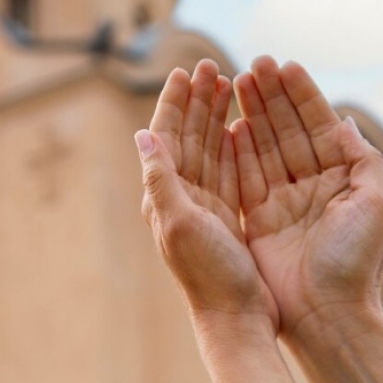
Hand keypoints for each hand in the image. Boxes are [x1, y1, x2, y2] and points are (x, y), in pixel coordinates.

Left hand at [136, 60, 276, 326]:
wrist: (235, 317)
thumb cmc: (208, 275)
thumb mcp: (180, 223)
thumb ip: (161, 178)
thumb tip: (142, 134)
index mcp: (163, 193)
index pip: (165, 135)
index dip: (174, 102)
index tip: (184, 70)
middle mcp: (179, 195)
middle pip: (187, 135)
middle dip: (196, 100)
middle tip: (209, 66)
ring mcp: (203, 204)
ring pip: (208, 148)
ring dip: (214, 116)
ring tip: (226, 84)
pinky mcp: (225, 215)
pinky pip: (227, 169)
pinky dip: (232, 144)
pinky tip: (240, 126)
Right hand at [230, 56, 382, 335]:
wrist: (325, 313)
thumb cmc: (354, 261)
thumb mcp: (374, 204)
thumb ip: (361, 159)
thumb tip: (343, 120)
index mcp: (339, 178)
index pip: (316, 124)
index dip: (301, 94)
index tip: (283, 64)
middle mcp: (309, 185)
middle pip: (285, 130)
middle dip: (270, 96)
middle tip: (253, 64)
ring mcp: (280, 201)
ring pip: (262, 147)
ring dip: (250, 113)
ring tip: (234, 81)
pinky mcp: (256, 219)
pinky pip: (243, 176)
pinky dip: (236, 150)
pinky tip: (229, 124)